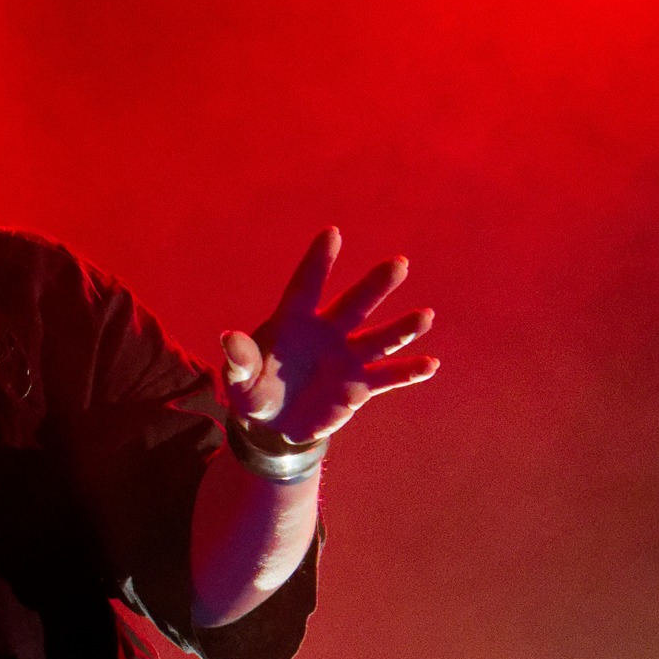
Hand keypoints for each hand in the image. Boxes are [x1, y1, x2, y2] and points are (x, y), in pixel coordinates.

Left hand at [222, 226, 437, 443]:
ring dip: (402, 328)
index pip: (307, 284)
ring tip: (424, 317)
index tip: (332, 233)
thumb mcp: (240, 379)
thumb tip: (228, 338)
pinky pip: (388, 375)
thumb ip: (239, 359)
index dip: (319, 260)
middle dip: (376, 286)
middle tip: (399, 264)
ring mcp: (347, 357)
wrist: (274, 426)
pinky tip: (430, 364)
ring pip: (379, 338)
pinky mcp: (360, 385)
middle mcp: (327, 332)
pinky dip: (408, 371)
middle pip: (354, 304)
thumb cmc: (255, 391)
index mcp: (294, 321)